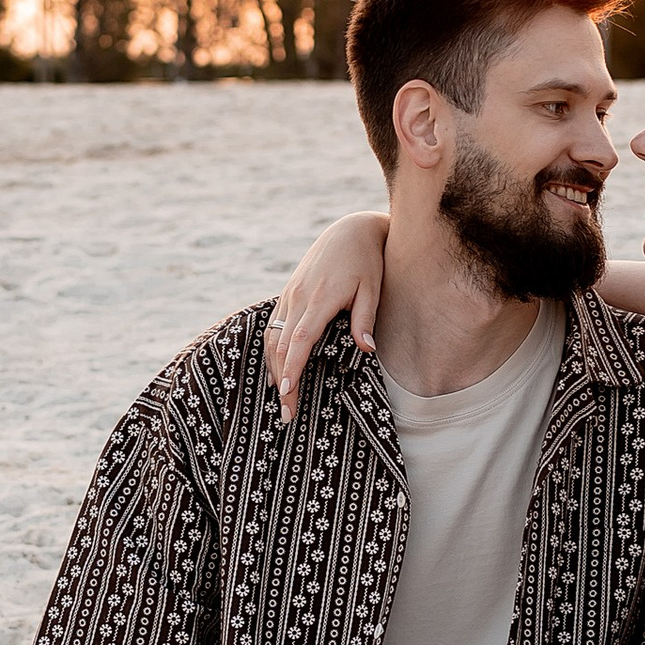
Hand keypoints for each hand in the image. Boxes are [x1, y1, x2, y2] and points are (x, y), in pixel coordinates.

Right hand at [264, 215, 388, 420]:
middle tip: (287, 413)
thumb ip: (365, 318)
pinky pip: (273, 326)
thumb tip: (366, 349)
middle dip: (282, 381)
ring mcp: (290, 295)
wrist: (350, 230)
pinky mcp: (288, 294)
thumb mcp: (372, 288)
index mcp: (320, 298)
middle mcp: (299, 297)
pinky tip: (277, 370)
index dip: (292, 366)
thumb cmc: (366, 261)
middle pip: (281, 345)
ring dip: (274, 369)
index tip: (288, 392)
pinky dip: (272, 351)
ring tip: (281, 397)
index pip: (300, 339)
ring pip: (272, 337)